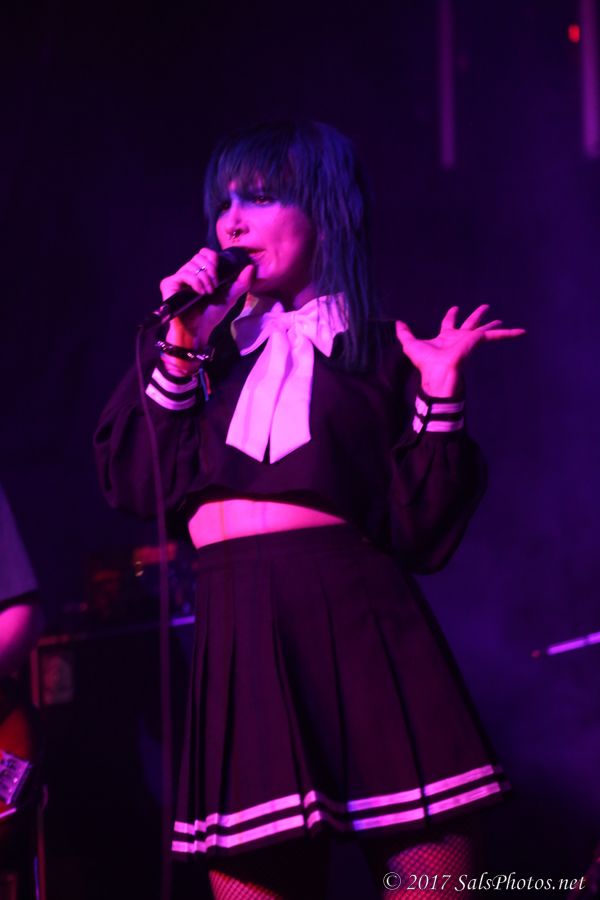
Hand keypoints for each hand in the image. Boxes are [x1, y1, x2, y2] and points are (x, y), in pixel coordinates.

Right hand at [159, 248, 254, 348]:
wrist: (198, 330)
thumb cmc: (211, 315)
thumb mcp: (230, 297)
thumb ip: (241, 283)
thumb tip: (251, 267)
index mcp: (200, 273)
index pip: (204, 253)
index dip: (212, 259)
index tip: (218, 274)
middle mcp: (188, 273)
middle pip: (198, 257)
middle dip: (211, 271)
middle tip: (214, 288)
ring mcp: (177, 278)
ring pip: (192, 265)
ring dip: (204, 279)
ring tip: (208, 293)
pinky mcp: (168, 284)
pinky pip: (184, 274)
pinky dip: (195, 282)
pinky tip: (200, 293)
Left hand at [395, 304, 525, 396]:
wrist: (438, 374)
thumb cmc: (425, 363)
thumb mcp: (410, 344)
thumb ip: (404, 334)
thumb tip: (397, 323)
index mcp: (445, 337)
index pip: (449, 323)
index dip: (451, 315)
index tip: (455, 308)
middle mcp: (459, 338)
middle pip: (470, 324)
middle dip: (477, 316)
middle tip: (486, 307)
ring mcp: (469, 341)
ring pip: (485, 330)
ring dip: (495, 326)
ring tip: (503, 320)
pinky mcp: (476, 342)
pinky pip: (493, 337)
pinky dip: (507, 334)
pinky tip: (519, 331)